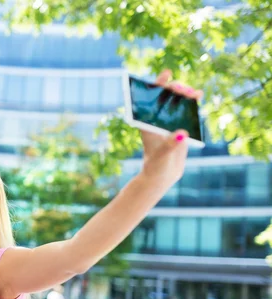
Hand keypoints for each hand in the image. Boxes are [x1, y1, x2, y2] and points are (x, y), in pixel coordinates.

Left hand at [138, 70, 201, 188]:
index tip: (166, 74)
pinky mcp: (179, 128)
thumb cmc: (156, 166)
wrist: (162, 177)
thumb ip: (171, 144)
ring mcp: (169, 123)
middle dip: (175, 90)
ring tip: (195, 93)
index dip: (157, 85)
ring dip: (185, 95)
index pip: (150, 100)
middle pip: (166, 99)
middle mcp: (157, 120)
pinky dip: (192, 104)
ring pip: (177, 104)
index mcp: (147, 123)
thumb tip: (182, 133)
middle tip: (184, 89)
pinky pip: (186, 112)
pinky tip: (198, 97)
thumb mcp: (162, 155)